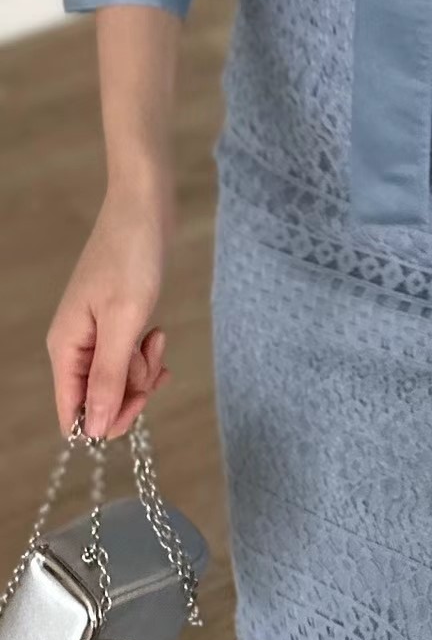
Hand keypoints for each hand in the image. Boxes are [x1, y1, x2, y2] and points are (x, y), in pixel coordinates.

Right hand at [46, 182, 173, 439]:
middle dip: (133, 388)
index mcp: (65, 348)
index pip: (73, 414)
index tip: (141, 402)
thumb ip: (107, 376)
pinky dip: (147, 352)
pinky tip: (158, 332)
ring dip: (144, 366)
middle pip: (100, 399)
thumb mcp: (123, 321)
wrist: (144, 208)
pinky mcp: (118, 321)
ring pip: (120, 378)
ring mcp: (97, 333)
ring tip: (156, 334)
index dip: (106, 419)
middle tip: (153, 358)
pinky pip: (130, 356)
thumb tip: (92, 431)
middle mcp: (75, 345)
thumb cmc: (132, 258)